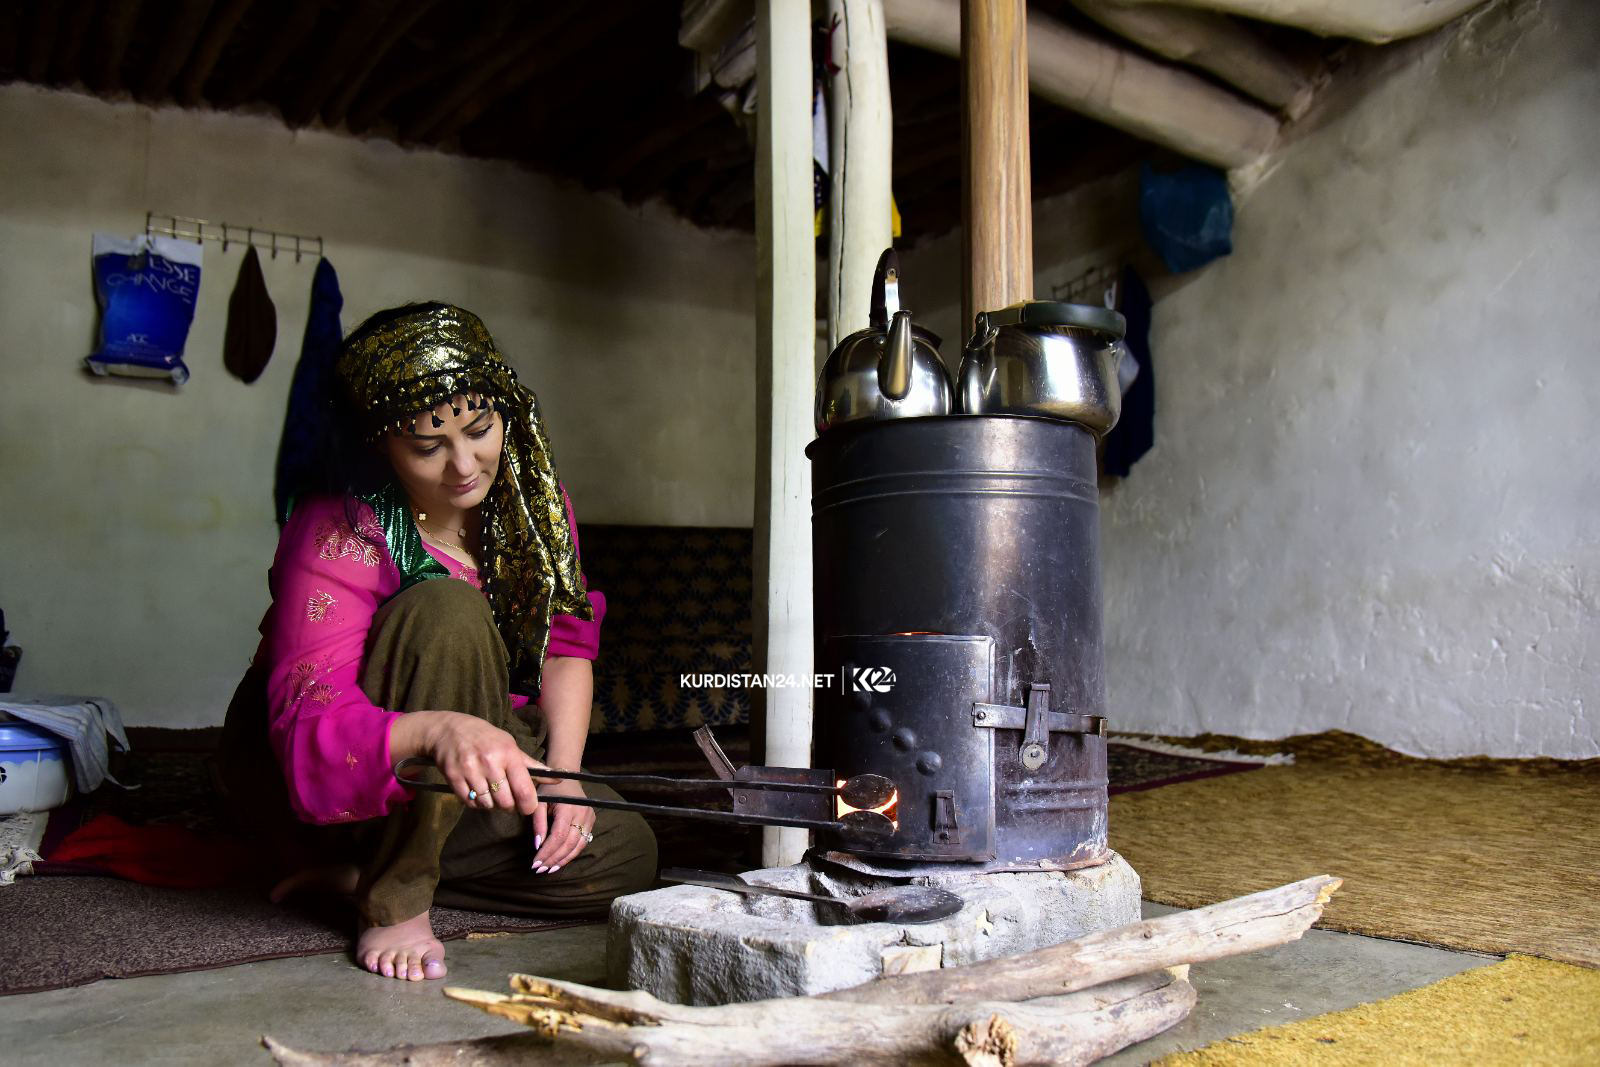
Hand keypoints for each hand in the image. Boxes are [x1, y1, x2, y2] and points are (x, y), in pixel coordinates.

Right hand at [394, 710, 544, 814]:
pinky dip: (477, 803)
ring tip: (491, 793)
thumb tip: (558, 778)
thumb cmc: (485, 737)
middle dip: (510, 806)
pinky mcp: (453, 778)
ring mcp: (470, 770)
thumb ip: (532, 765)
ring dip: (492, 805)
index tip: (528, 807)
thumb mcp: (510, 745)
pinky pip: (470, 803)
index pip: (524, 791)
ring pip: (488, 805)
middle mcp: (490, 762)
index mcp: (508, 753)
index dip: (529, 806)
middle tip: (508, 799)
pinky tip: (478, 791)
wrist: (448, 730)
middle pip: (506, 803)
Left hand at [531, 779, 594, 872]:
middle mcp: (582, 814)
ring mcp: (590, 818)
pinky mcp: (592, 821)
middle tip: (540, 869)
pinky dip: (571, 853)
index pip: (558, 836)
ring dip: (564, 860)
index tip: (535, 863)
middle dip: (554, 859)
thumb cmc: (550, 790)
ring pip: (578, 846)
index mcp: (568, 808)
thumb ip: (538, 824)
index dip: (547, 852)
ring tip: (549, 869)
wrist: (567, 778)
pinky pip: (582, 842)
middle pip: (569, 844)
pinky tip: (560, 860)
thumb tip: (537, 845)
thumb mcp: (539, 803)